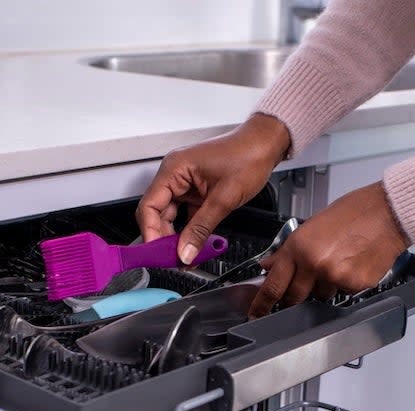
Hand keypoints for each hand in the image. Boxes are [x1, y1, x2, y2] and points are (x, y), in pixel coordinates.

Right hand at [136, 113, 290, 263]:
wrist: (265, 145)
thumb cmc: (248, 156)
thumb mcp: (224, 197)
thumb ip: (201, 228)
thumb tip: (185, 251)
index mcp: (174, 169)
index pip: (149, 206)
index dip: (150, 232)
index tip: (157, 253)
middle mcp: (175, 175)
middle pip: (157, 214)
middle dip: (164, 239)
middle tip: (173, 260)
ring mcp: (185, 184)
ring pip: (171, 217)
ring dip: (177, 238)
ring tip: (184, 257)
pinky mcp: (196, 192)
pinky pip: (186, 216)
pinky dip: (189, 231)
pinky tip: (194, 246)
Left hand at [249, 182, 410, 317]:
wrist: (388, 212)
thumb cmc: (354, 213)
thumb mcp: (312, 225)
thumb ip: (288, 250)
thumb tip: (270, 265)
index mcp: (299, 247)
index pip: (274, 285)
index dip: (262, 303)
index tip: (257, 312)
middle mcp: (314, 263)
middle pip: (294, 297)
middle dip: (295, 295)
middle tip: (306, 282)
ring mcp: (335, 276)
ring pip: (320, 296)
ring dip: (324, 286)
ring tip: (338, 261)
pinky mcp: (354, 284)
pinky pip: (342, 294)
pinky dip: (345, 284)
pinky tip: (352, 264)